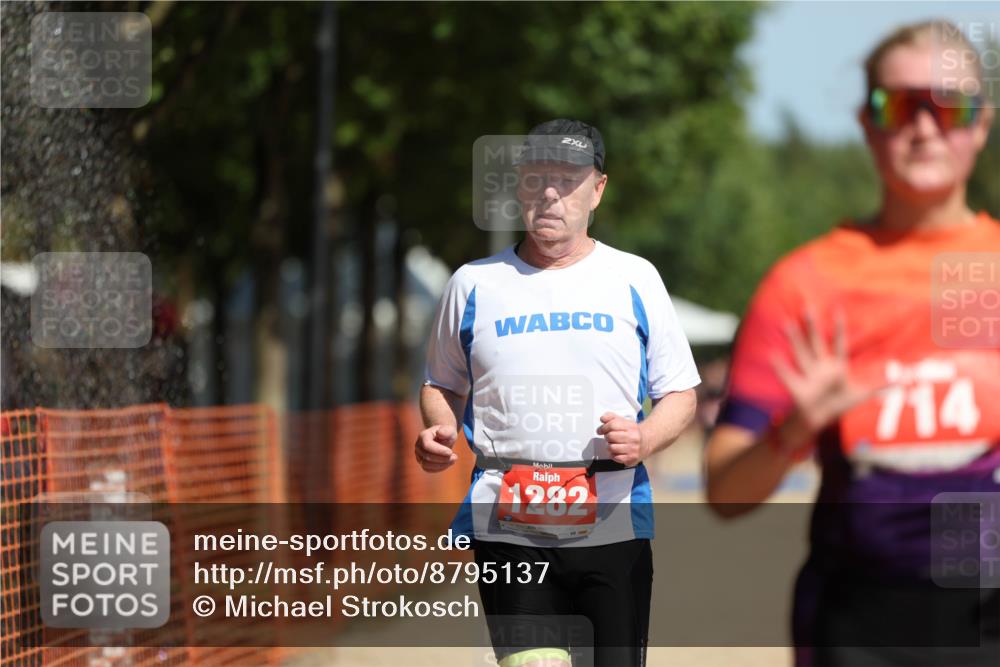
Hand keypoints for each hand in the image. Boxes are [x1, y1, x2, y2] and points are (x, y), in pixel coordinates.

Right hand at [415, 424, 457, 472]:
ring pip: (426, 465)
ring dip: (441, 464)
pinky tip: (448, 463)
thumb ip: (446, 431)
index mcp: (423, 435)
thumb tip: (439, 433)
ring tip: (453, 459)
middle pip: (427, 456)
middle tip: (455, 457)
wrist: (443, 438)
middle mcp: (418, 446)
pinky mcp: (422, 463)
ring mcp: (418, 455)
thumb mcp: (450, 430)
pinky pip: (428, 469)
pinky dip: (440, 468)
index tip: (450, 452)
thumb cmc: (447, 434)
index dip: (438, 450)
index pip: (427, 445)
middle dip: (442, 458)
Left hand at [596, 412, 648, 466]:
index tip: (601, 430)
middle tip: (609, 437)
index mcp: (631, 426)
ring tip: (613, 444)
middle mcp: (633, 437)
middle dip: (607, 437)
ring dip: (609, 446)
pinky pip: (615, 457)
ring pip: (611, 448)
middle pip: (610, 436)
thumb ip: (611, 417)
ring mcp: (633, 449)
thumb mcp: (623, 421)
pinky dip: (613, 455)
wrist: (646, 443)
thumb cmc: (631, 432)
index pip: (612, 425)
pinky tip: (617, 451)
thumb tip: (602, 418)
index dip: (603, 428)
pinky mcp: (631, 458)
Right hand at [772, 308, 886, 441]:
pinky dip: (780, 367)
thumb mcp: (861, 395)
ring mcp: (808, 375)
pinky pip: (788, 376)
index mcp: (835, 366)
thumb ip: (878, 387)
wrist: (819, 418)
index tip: (837, 311)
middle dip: (812, 326)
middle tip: (806, 307)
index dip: (839, 329)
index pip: (838, 343)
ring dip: (793, 339)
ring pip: (800, 353)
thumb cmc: (838, 403)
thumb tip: (901, 383)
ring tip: (786, 323)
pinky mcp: (798, 387)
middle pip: (815, 342)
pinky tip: (772, 354)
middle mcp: (820, 366)